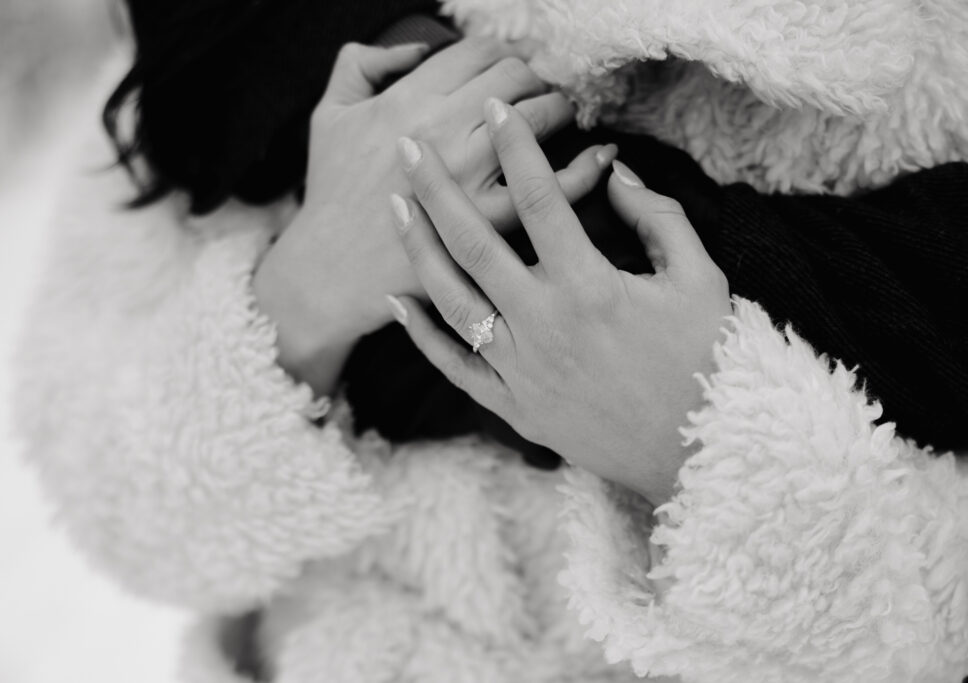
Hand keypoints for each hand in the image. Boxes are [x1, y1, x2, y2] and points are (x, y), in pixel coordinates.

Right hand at [255, 40, 612, 393]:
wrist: (331, 270)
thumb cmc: (330, 193)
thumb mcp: (329, 115)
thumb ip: (363, 64)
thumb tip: (416, 47)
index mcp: (407, 101)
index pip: (477, 54)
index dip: (500, 55)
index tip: (507, 69)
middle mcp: (442, 132)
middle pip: (513, 79)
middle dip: (533, 78)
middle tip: (539, 92)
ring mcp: (468, 178)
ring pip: (537, 120)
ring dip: (560, 110)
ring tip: (564, 117)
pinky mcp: (487, 224)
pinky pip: (552, 190)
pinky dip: (585, 169)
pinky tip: (600, 158)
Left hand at [387, 99, 732, 506]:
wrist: (704, 454)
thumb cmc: (709, 362)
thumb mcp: (700, 279)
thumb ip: (658, 218)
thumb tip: (615, 174)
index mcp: (590, 286)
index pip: (540, 200)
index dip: (515, 149)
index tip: (494, 112)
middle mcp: (544, 324)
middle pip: (474, 242)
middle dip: (436, 188)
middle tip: (408, 148)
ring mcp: (522, 370)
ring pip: (452, 299)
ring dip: (418, 249)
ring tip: (394, 206)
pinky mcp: (514, 407)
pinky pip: (455, 367)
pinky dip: (423, 336)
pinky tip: (397, 302)